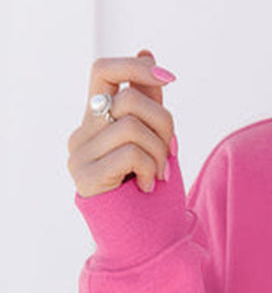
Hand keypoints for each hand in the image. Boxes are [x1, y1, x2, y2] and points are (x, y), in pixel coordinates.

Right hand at [68, 49, 175, 197]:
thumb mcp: (154, 139)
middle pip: (129, 99)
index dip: (136, 68)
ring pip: (132, 126)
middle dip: (164, 123)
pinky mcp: (85, 177)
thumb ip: (149, 101)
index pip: (103, 70)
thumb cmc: (150, 190)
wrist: (144, 240)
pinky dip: (150, 169)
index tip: (170, 79)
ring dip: (159, 152)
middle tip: (170, 151)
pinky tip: (149, 186)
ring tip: (159, 174)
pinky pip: (129, 153)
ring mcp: (79, 155)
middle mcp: (82, 132)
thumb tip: (146, 51)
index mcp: (97, 119)